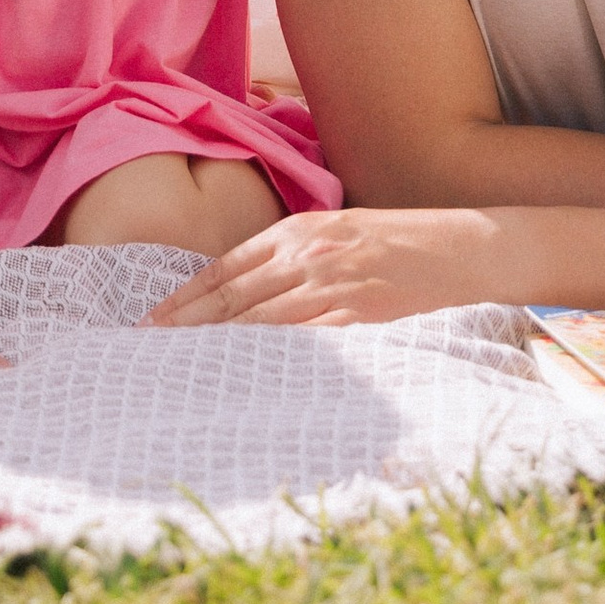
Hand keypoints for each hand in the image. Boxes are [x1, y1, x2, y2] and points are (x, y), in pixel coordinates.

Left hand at [146, 206, 506, 328]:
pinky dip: (268, 356)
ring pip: (258, 320)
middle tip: (147, 346)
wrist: (457, 246)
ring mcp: (331, 285)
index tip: (153, 319)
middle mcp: (307, 255)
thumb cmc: (395, 240)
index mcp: (297, 231)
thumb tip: (247, 284)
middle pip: (231, 296)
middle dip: (185, 323)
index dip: (186, 296)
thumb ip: (292, 253)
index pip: (226, 267)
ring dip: (216, 344)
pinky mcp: (356, 316)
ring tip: (181, 364)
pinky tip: (243, 373)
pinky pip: (303, 340)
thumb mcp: (335, 230)